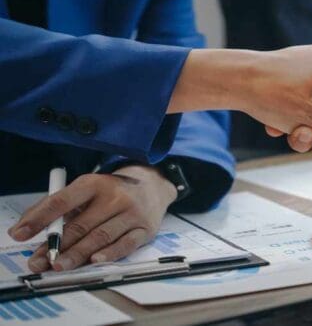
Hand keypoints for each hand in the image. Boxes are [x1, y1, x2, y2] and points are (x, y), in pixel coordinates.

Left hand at [7, 166, 176, 271]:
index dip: (39, 218)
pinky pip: (126, 243)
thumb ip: (56, 206)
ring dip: (78, 253)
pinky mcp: (145, 229)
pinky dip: (111, 252)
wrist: (153, 186)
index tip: (20, 234)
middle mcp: (114, 196)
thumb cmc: (110, 193)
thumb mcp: (85, 190)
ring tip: (59, 266)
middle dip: (57, 245)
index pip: (62, 201)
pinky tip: (96, 259)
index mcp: (93, 183)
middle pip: (81, 224)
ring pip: (101, 236)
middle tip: (39, 261)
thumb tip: (23, 227)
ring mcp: (131, 213)